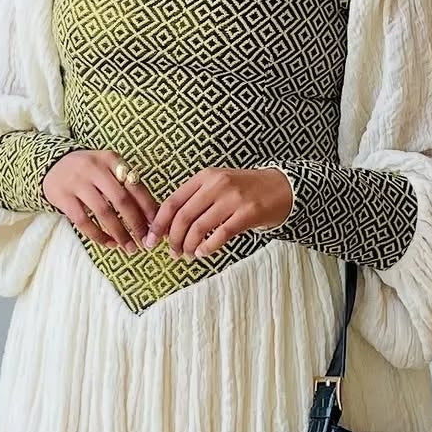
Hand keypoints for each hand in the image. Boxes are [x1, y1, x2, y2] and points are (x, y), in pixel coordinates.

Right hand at [41, 150, 158, 251]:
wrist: (52, 165)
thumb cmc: (89, 171)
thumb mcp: (107, 168)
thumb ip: (126, 185)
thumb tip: (153, 214)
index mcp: (111, 159)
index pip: (135, 185)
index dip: (148, 207)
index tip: (156, 225)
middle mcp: (95, 168)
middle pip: (121, 199)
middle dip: (136, 223)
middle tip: (145, 241)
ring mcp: (77, 182)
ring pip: (103, 212)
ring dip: (119, 233)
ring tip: (129, 247)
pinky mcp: (63, 197)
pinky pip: (83, 221)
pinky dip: (98, 235)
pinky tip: (109, 243)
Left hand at [144, 167, 293, 259]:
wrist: (281, 187)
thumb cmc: (245, 189)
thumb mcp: (218, 185)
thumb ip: (196, 199)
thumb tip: (168, 226)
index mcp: (205, 177)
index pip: (173, 201)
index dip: (159, 223)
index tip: (151, 240)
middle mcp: (217, 185)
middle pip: (183, 217)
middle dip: (173, 239)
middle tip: (172, 253)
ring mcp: (233, 199)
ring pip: (199, 228)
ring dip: (189, 246)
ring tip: (187, 255)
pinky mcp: (247, 213)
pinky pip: (220, 235)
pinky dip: (207, 247)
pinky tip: (203, 253)